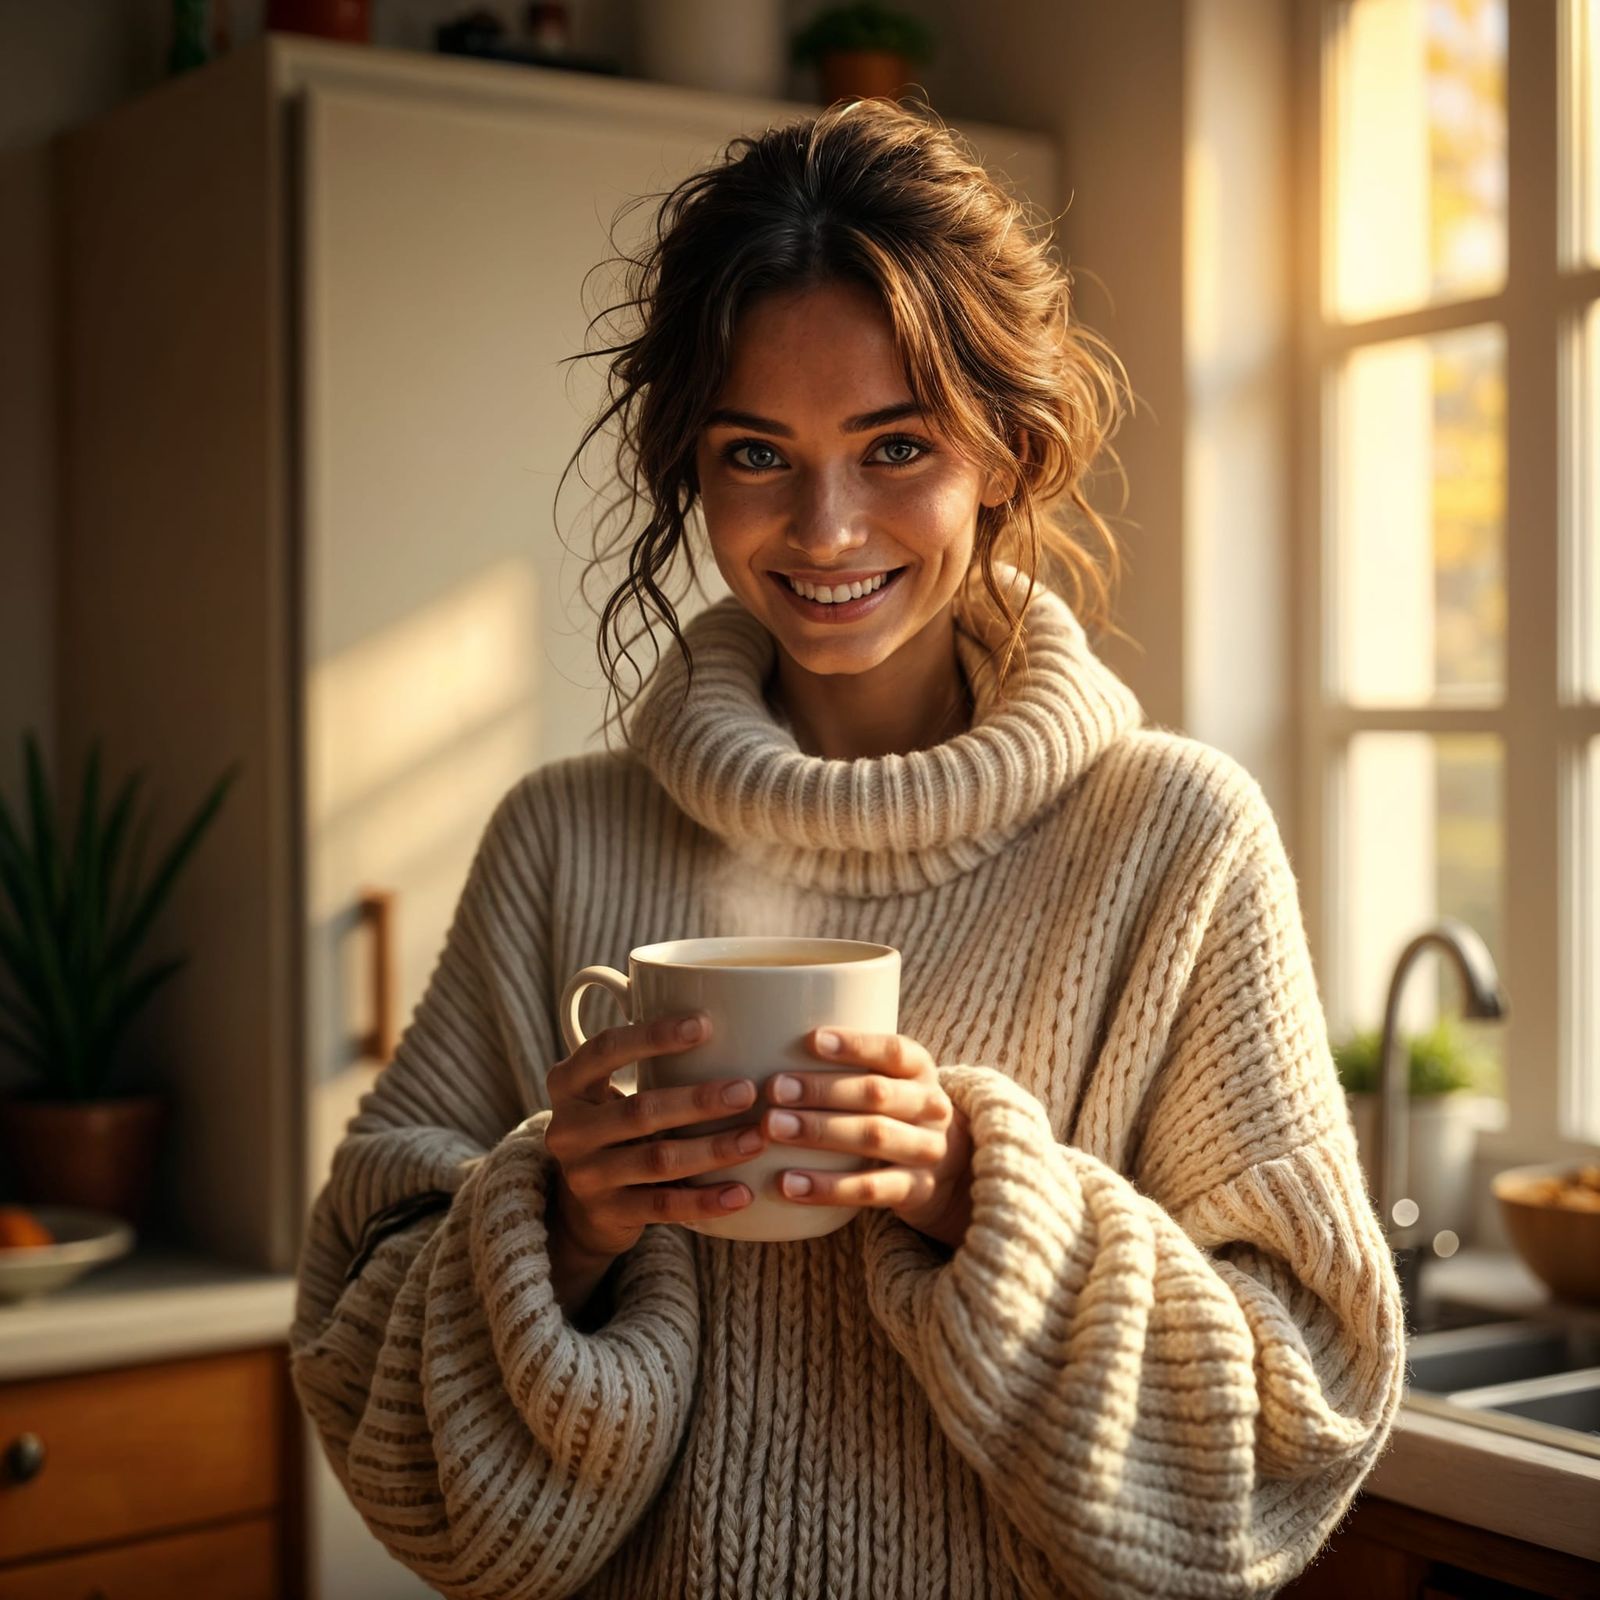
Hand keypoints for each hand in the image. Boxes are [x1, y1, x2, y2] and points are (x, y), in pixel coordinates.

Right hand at [544, 1011, 770, 1258]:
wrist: (584, 1203)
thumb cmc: (619, 1122)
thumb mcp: (612, 1086)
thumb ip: (650, 1057)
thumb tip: (731, 1008)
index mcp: (568, 1081)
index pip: (606, 1049)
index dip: (653, 1036)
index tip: (705, 1024)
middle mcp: (568, 1128)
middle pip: (639, 1110)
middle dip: (698, 1100)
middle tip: (748, 1090)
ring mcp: (584, 1175)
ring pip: (657, 1160)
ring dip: (713, 1149)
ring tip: (757, 1138)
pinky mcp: (607, 1214)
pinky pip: (663, 1206)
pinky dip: (705, 1200)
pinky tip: (742, 1192)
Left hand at [755, 1027, 974, 1247]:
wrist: (947, 1166)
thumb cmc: (892, 1109)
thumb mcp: (887, 1079)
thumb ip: (846, 1064)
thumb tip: (766, 1042)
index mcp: (920, 1069)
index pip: (892, 1050)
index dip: (854, 1044)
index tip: (811, 1039)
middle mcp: (930, 1106)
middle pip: (876, 1093)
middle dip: (822, 1090)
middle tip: (774, 1089)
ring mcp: (927, 1150)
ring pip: (874, 1137)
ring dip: (820, 1132)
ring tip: (773, 1128)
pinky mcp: (916, 1190)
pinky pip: (871, 1189)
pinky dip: (828, 1187)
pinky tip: (789, 1183)